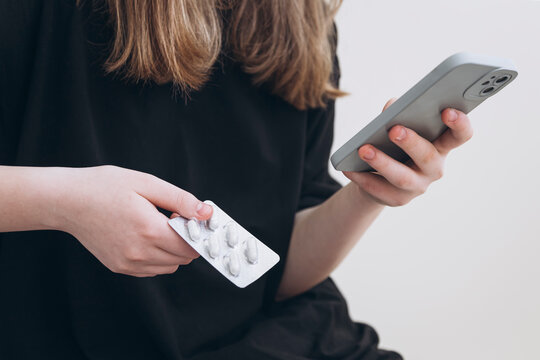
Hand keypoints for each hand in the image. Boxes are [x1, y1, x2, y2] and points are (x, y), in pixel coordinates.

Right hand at [56, 165, 211, 276]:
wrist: (67, 201)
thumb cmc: (104, 187)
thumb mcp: (146, 183)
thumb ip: (180, 200)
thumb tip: (206, 212)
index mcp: (149, 229)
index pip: (191, 245)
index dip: (198, 233)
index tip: (195, 220)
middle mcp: (140, 252)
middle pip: (183, 258)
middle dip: (187, 241)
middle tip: (174, 219)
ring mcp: (128, 263)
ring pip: (169, 266)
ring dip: (173, 250)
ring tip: (158, 227)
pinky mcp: (119, 267)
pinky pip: (152, 269)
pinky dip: (158, 257)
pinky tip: (147, 237)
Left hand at [344, 99, 473, 206]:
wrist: (381, 177)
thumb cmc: (395, 144)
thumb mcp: (398, 126)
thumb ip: (398, 113)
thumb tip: (393, 105)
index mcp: (442, 145)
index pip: (460, 135)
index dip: (459, 124)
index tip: (447, 110)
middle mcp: (434, 168)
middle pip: (427, 156)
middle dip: (411, 142)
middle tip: (394, 129)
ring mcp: (418, 186)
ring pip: (401, 177)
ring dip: (382, 162)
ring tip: (363, 150)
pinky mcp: (398, 200)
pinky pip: (379, 190)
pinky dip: (362, 178)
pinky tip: (348, 168)